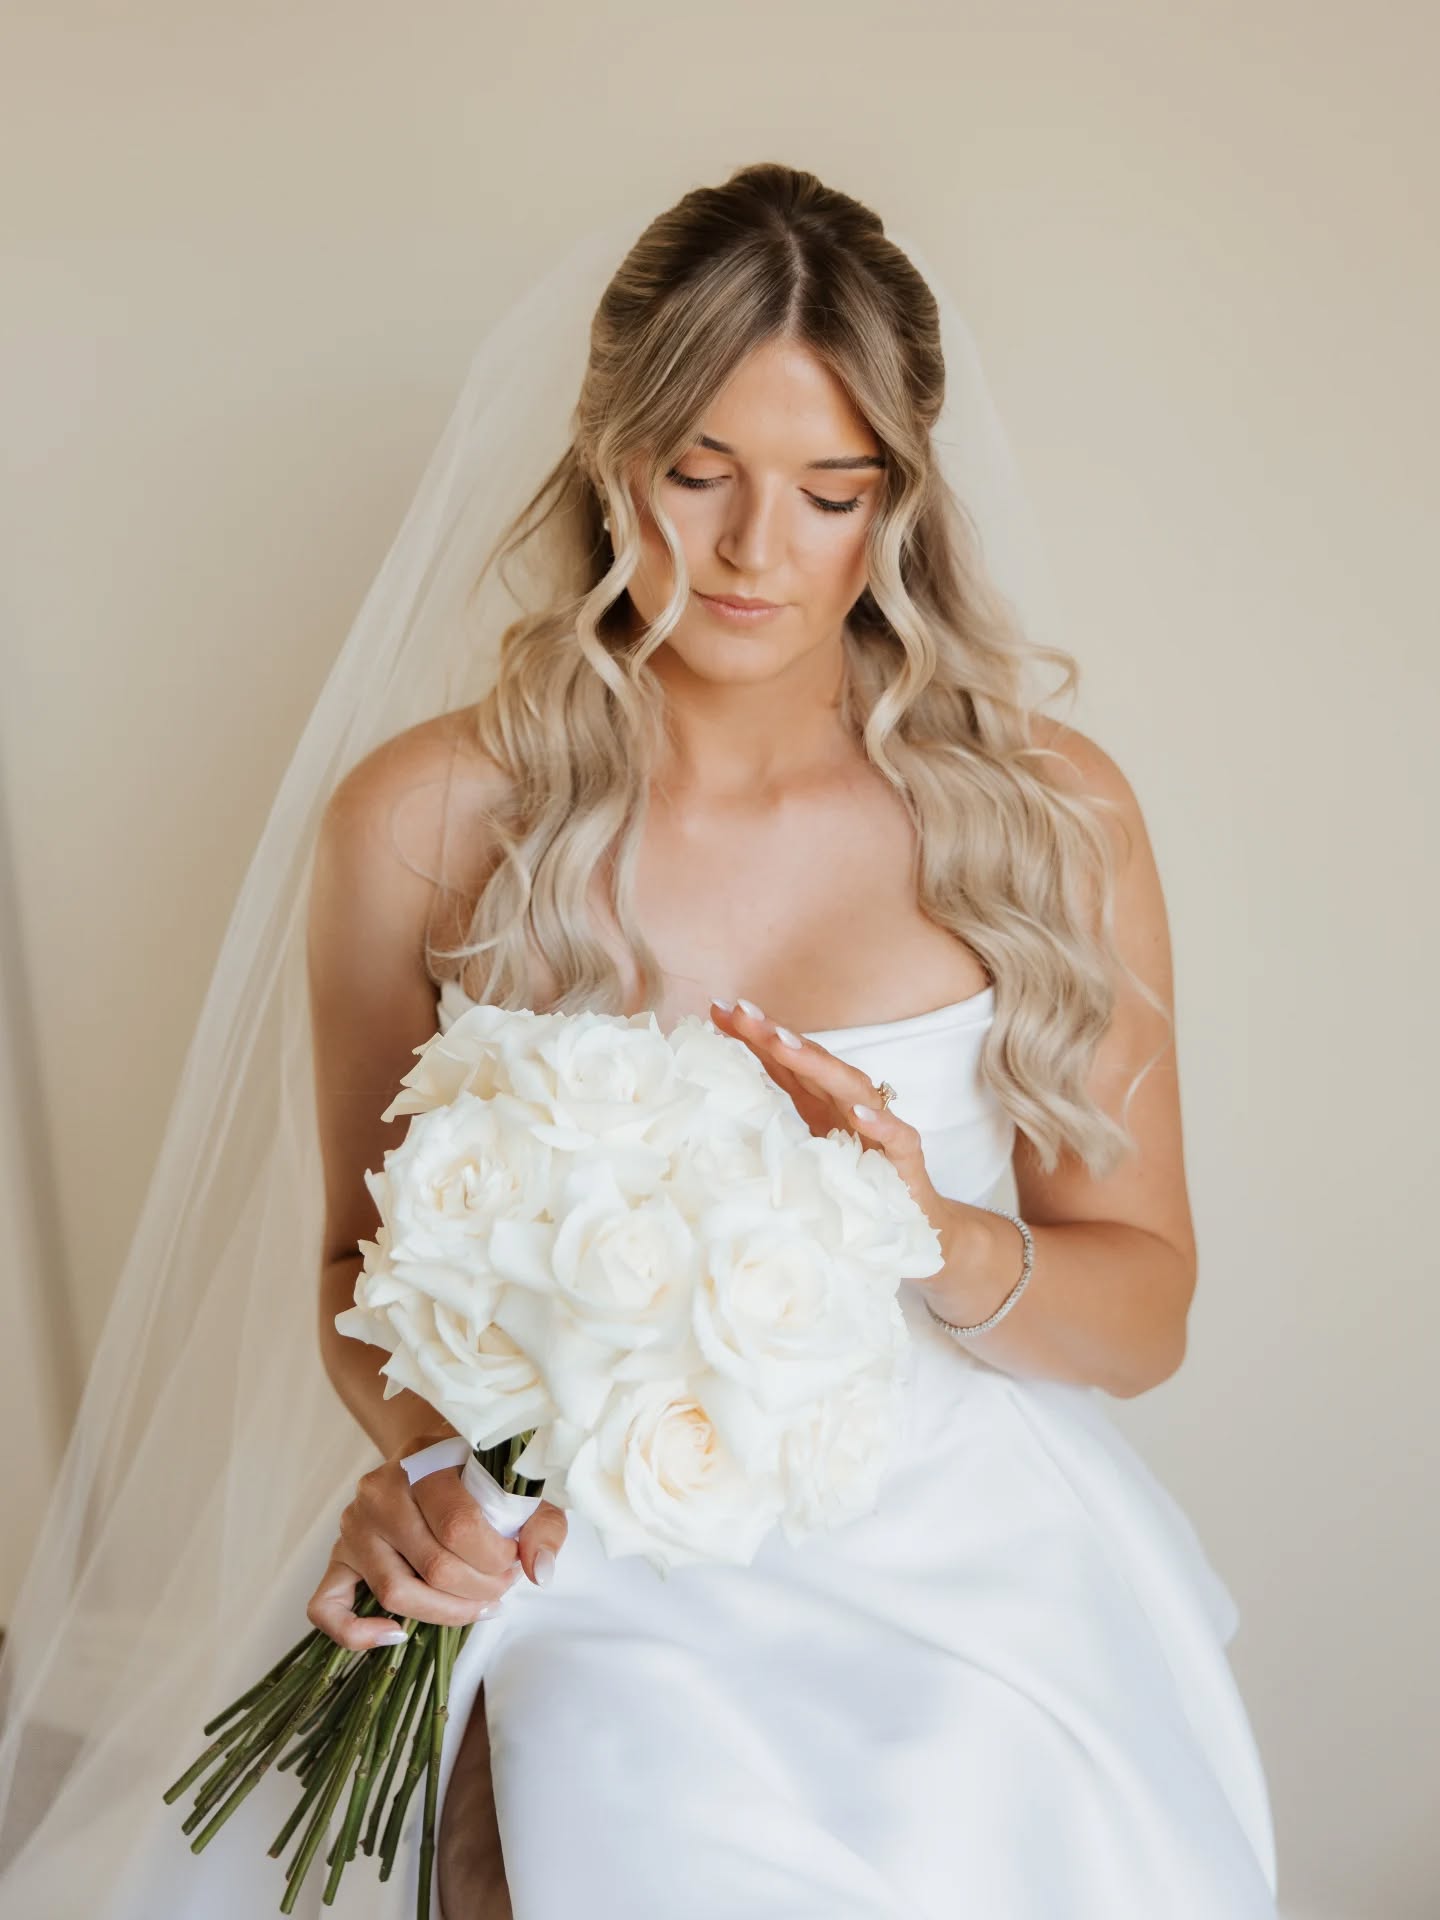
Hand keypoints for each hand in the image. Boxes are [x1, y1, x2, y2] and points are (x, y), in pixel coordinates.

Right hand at [306, 1423, 568, 1649]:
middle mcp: (379, 1491)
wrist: (434, 1455)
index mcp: (422, 1461)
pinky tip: (395, 1635)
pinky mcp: (337, 1556)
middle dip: (478, 1589)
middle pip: (433, 1565)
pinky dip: (355, 1633)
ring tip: (476, 1605)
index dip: (496, 1560)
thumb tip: (539, 1571)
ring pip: (395, 1592)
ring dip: (444, 1612)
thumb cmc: (478, 1476)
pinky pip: (325, 1606)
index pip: (461, 1526)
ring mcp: (353, 1525)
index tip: (515, 1563)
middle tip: (501, 1587)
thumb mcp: (519, 1487)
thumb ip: (541, 1524)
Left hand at [710, 997, 954, 1241]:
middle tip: (744, 1015)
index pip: (787, 1061)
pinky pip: (897, 1135)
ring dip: (819, 1065)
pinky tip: (858, 1114)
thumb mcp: (800, 1154)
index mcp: (822, 1101)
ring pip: (852, 1087)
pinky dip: (880, 1122)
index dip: (756, 1035)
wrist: (911, 1222)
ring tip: (783, 1046)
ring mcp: (881, 1127)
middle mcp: (850, 1104)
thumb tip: (713, 1110)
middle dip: (778, 1036)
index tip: (719, 1010)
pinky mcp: (906, 1158)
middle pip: (814, 1063)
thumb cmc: (852, 1184)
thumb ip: (768, 1128)